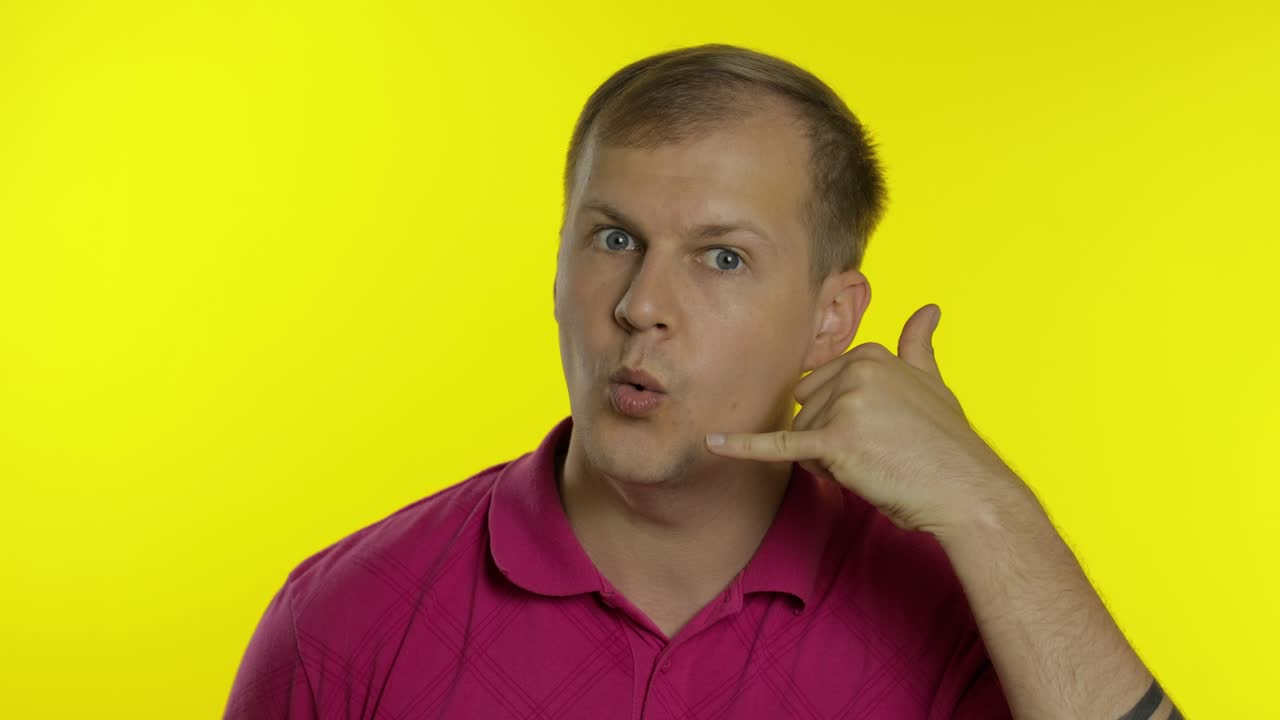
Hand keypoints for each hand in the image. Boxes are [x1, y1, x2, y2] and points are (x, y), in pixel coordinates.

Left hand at [705, 304, 1020, 534]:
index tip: (883, 433)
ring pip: (804, 439)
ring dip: (831, 461)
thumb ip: (918, 346)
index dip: (842, 421)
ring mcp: (845, 402)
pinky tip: (713, 442)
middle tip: (881, 453)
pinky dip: (744, 447)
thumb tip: (928, 308)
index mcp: (870, 354)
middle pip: (806, 411)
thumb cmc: (948, 445)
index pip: (819, 389)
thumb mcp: (934, 384)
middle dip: (830, 440)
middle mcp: (856, 369)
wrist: (967, 491)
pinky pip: (781, 446)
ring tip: (877, 465)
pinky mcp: (836, 439)